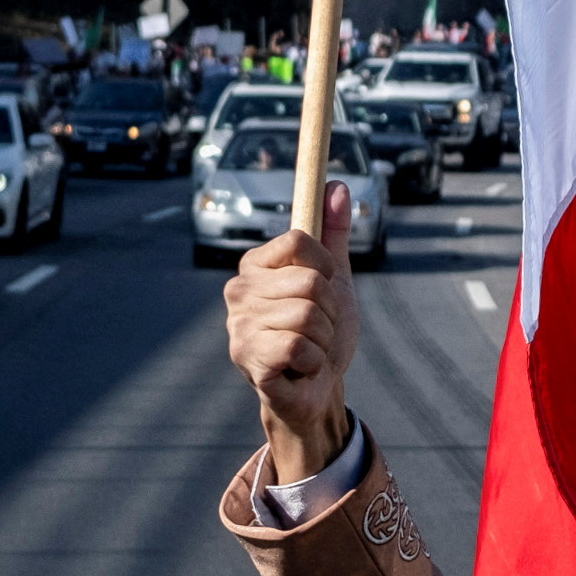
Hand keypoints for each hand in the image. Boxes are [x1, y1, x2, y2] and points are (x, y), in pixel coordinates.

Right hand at [225, 181, 356, 483]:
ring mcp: (239, 325)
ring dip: (324, 340)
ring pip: (309, 316)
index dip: (327, 267)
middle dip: (331, 311)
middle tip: (319, 330)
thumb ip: (333, 233)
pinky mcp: (247, 357)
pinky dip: (314, 362)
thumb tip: (336, 185)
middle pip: (310, 281)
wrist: (318, 390)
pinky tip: (301, 368)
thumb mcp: (335, 280)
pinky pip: (300, 346)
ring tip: (310, 351)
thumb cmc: (322, 333)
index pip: (301, 240)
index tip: (325, 290)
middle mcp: (239, 290)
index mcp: (255, 265)